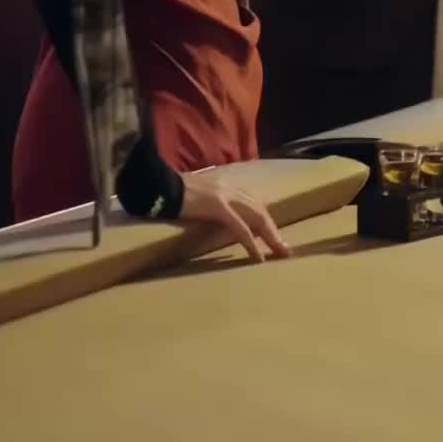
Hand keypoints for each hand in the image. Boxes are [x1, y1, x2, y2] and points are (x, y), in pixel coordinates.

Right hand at [178, 178, 292, 262]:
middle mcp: (229, 187)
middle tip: (285, 249)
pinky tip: (257, 256)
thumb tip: (214, 217)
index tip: (273, 235)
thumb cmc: (172, 193)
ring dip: (270, 236)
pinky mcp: (217, 206)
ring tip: (278, 253)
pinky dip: (251, 242)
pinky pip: (240, 228)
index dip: (264, 220)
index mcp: (224, 185)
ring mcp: (224, 195)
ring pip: (256, 217)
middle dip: (273, 230)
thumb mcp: (197, 196)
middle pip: (259, 210)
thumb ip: (210, 203)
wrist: (158, 186)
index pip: (252, 202)